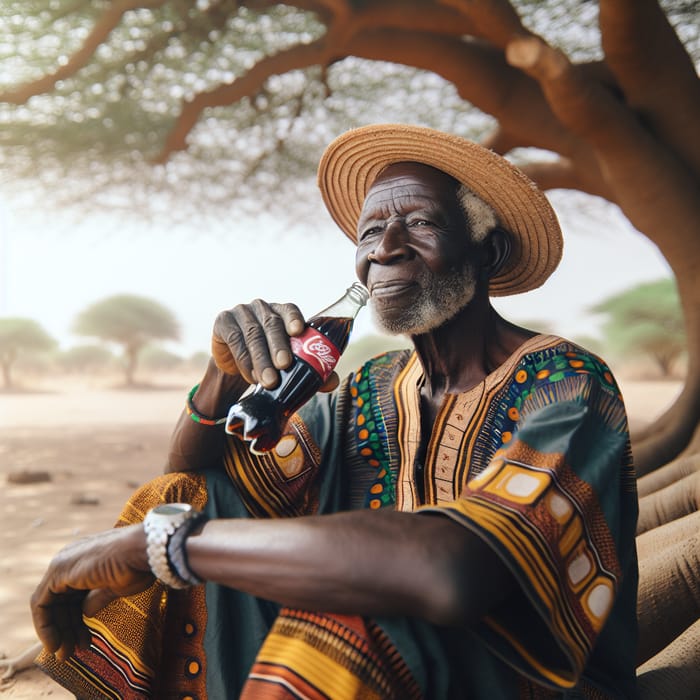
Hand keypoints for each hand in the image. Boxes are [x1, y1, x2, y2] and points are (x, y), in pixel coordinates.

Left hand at [30, 524, 152, 661]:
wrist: (144, 550)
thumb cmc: (138, 565)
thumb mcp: (116, 587)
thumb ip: (97, 598)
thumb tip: (85, 612)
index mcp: (85, 561)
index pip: (71, 596)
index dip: (76, 622)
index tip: (84, 642)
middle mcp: (70, 560)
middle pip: (59, 602)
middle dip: (66, 630)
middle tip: (71, 653)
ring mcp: (63, 564)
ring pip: (49, 605)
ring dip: (56, 633)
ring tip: (66, 655)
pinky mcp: (58, 571)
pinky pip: (41, 604)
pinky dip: (44, 626)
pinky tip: (55, 644)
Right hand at [211, 299, 337, 391]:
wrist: (234, 365)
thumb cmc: (268, 359)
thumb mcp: (289, 363)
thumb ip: (311, 369)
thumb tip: (332, 381)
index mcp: (282, 313)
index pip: (290, 310)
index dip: (294, 318)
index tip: (299, 331)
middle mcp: (262, 308)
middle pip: (272, 324)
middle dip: (278, 346)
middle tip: (284, 365)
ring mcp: (242, 312)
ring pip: (253, 335)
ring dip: (261, 360)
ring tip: (268, 381)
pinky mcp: (224, 322)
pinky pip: (235, 340)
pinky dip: (244, 361)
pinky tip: (250, 376)